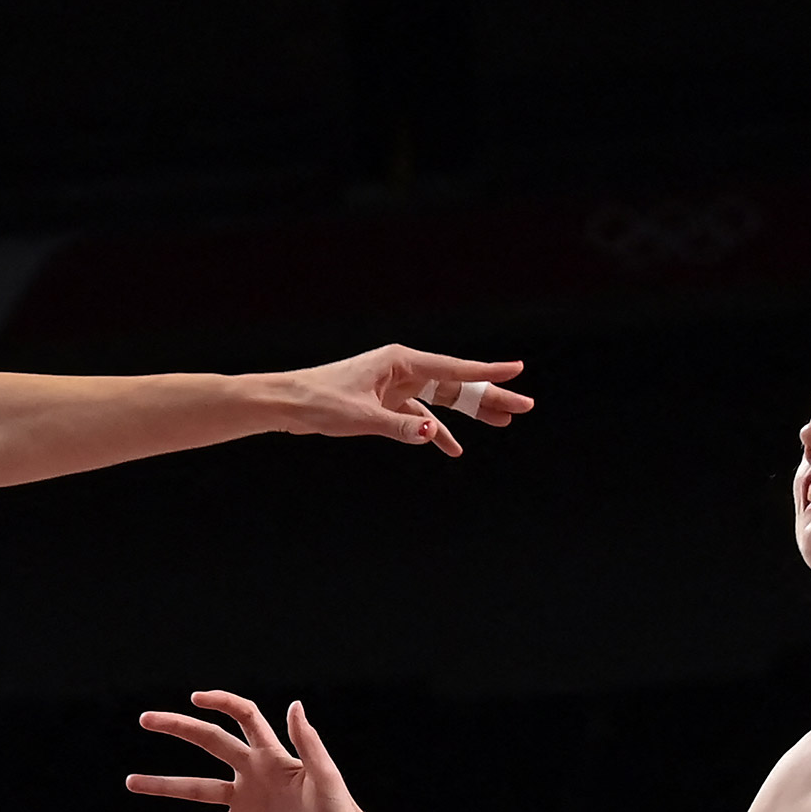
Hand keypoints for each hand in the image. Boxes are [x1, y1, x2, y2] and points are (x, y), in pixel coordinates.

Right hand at [131, 691, 371, 811]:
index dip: (222, 702)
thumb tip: (294, 705)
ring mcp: (245, 799)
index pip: (243, 717)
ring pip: (198, 788)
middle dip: (179, 728)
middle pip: (210, 742)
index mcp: (273, 754)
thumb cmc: (339, 808)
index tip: (194, 698)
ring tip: (130, 782)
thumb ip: (307, 742)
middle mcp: (253, 771)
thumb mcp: (324, 774)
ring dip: (165, 784)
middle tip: (146, 719)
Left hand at [280, 344, 532, 456]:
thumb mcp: (361, 418)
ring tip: (502, 422)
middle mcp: (403, 369)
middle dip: (489, 396)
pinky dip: (436, 431)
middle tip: (523, 407)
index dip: (488, 374)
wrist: (287, 404)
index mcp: (401, 362)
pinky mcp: (386, 402)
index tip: (517, 371)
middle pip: (455, 384)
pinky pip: (420, 416)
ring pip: (442, 399)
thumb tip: (432, 435)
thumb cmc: (319, 402)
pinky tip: (453, 449)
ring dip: (469, 413)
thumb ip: (400, 427)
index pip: (453, 369)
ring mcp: (396, 385)